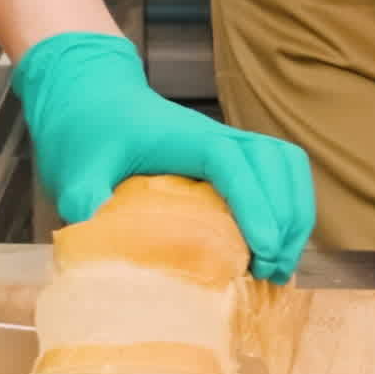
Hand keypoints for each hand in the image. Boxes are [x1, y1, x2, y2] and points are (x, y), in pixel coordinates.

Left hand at [10, 31, 315, 281]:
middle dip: (285, 218)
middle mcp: (220, 136)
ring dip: (296, 214)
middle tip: (270, 271)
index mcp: (188, 138)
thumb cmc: (89, 132)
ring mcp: (233, 144)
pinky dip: (292, 207)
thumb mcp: (78, 168)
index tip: (260, 249)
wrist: (96, 102)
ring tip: (280, 266)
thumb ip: (86, 197)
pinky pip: (281, 173)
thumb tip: (95, 237)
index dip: (253, 205)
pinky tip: (276, 248)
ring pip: (288, 166)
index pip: (233, 165)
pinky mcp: (236, 157)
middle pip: (276, 164)